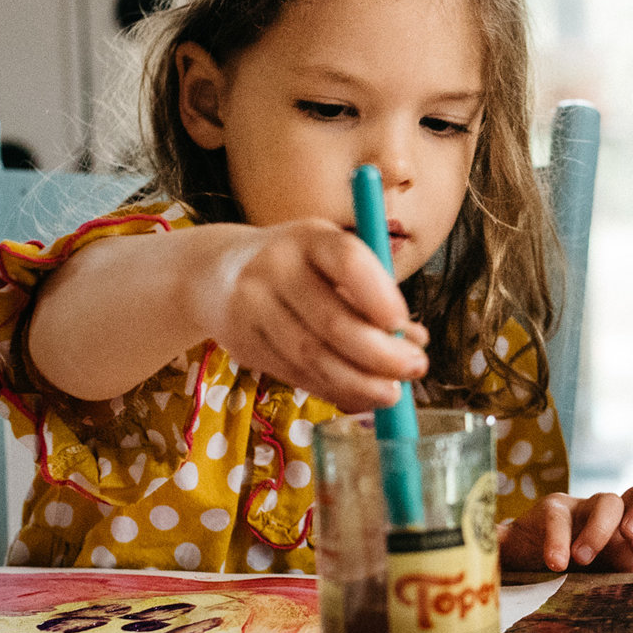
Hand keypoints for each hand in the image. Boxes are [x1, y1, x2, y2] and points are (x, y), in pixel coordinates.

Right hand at [188, 220, 428, 410]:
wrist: (216, 273)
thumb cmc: (298, 267)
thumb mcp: (332, 263)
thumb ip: (374, 297)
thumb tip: (417, 341)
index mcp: (310, 237)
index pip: (347, 260)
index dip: (378, 295)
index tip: (403, 324)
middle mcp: (275, 267)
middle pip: (332, 321)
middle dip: (381, 355)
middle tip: (415, 369)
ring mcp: (252, 307)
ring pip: (312, 356)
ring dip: (359, 382)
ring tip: (392, 393)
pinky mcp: (242, 344)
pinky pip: (295, 374)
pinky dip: (332, 390)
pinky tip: (358, 395)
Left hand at [499, 488, 632, 572]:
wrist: (553, 568)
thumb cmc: (530, 553)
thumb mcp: (510, 547)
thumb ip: (496, 541)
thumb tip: (477, 538)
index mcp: (557, 509)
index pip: (559, 514)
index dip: (558, 537)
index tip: (554, 564)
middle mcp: (590, 510)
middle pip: (605, 500)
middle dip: (597, 529)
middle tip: (584, 559)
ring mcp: (618, 523)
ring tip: (631, 539)